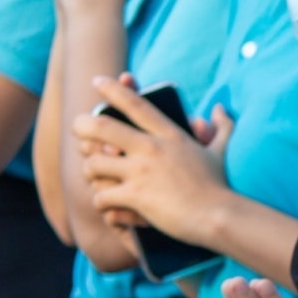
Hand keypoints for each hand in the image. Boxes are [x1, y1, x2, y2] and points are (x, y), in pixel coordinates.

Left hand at [74, 77, 233, 242]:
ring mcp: (141, 172)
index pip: (135, 104)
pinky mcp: (135, 196)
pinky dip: (102, 204)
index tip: (96, 80)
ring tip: (95, 177)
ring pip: (95, 164)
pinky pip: (101, 197)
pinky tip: (108, 208)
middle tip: (76, 128)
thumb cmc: (220, 187)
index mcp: (169, 135)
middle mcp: (151, 148)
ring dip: (91, 172)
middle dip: (82, 125)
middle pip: (102, 127)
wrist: (218, 216)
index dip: (113, 90)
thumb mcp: (220, 151)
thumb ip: (222, 127)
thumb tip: (220, 109)